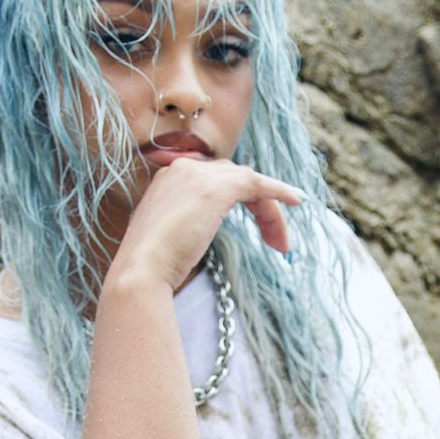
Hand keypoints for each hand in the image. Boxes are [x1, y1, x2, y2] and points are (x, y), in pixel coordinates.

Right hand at [104, 157, 303, 297]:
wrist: (142, 269)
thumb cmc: (152, 265)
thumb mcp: (170, 236)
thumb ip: (186, 224)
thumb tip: (197, 233)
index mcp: (169, 178)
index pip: (215, 178)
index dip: (242, 200)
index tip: (256, 227)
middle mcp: (182, 168)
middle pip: (235, 177)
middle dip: (259, 207)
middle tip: (273, 241)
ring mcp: (198, 175)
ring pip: (249, 181)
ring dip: (269, 211)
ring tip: (280, 244)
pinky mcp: (216, 188)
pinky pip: (257, 183)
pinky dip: (279, 191)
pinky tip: (297, 203)